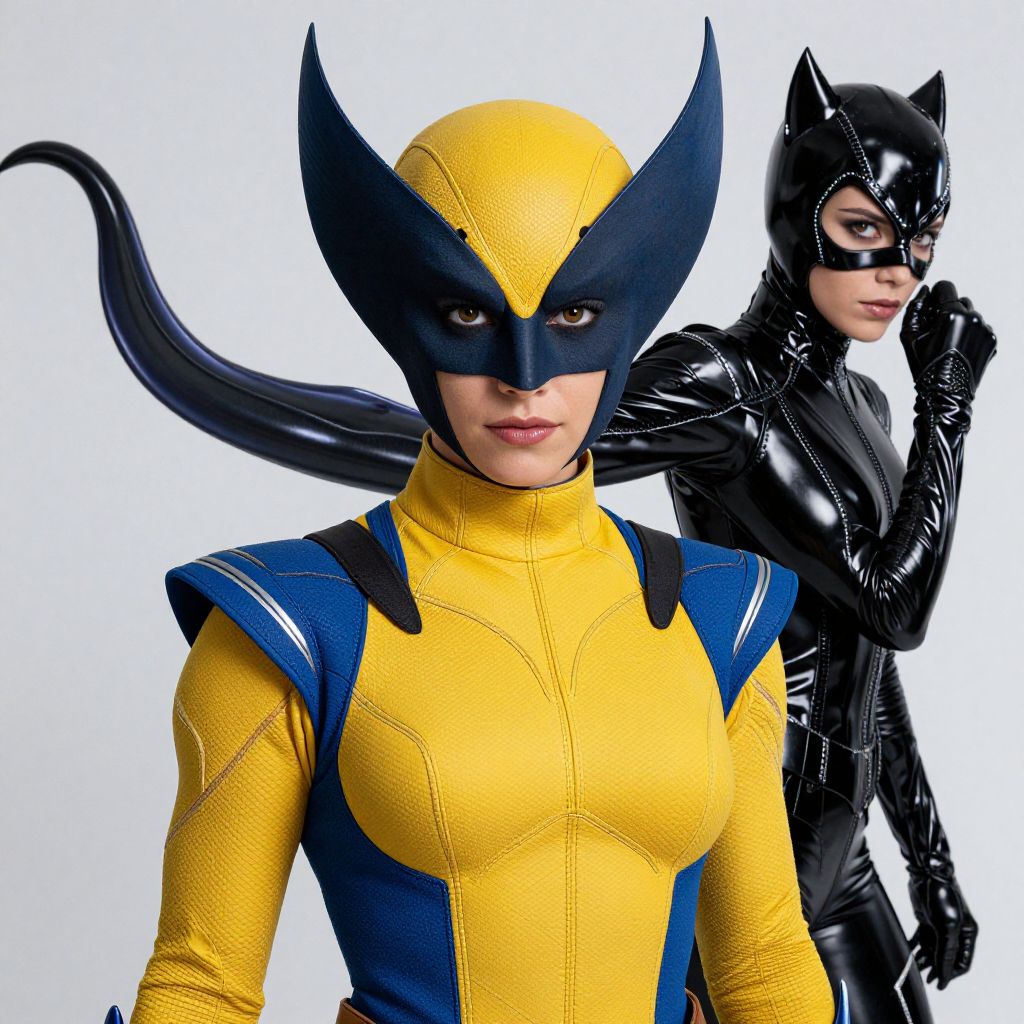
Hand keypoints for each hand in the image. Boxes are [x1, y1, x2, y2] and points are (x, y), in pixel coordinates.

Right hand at [900, 281, 996, 395]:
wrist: (944, 394)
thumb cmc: (926, 367)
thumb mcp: (910, 336)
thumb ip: (916, 309)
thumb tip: (925, 292)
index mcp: (952, 314)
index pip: (946, 287)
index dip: (935, 296)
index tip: (931, 308)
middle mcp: (972, 318)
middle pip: (959, 301)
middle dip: (948, 312)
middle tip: (938, 332)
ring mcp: (984, 329)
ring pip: (970, 315)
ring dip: (960, 323)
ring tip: (948, 343)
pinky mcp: (991, 340)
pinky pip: (979, 328)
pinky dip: (969, 334)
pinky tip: (958, 349)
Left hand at [908, 870, 977, 988]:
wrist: (925, 872)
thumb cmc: (941, 895)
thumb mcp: (947, 926)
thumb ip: (945, 950)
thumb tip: (943, 972)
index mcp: (967, 933)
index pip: (961, 962)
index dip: (950, 973)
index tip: (939, 983)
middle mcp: (955, 931)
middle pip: (946, 957)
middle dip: (937, 968)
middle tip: (927, 980)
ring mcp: (940, 925)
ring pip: (932, 948)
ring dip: (924, 959)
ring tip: (915, 968)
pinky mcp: (926, 918)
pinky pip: (922, 938)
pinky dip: (916, 946)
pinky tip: (908, 953)